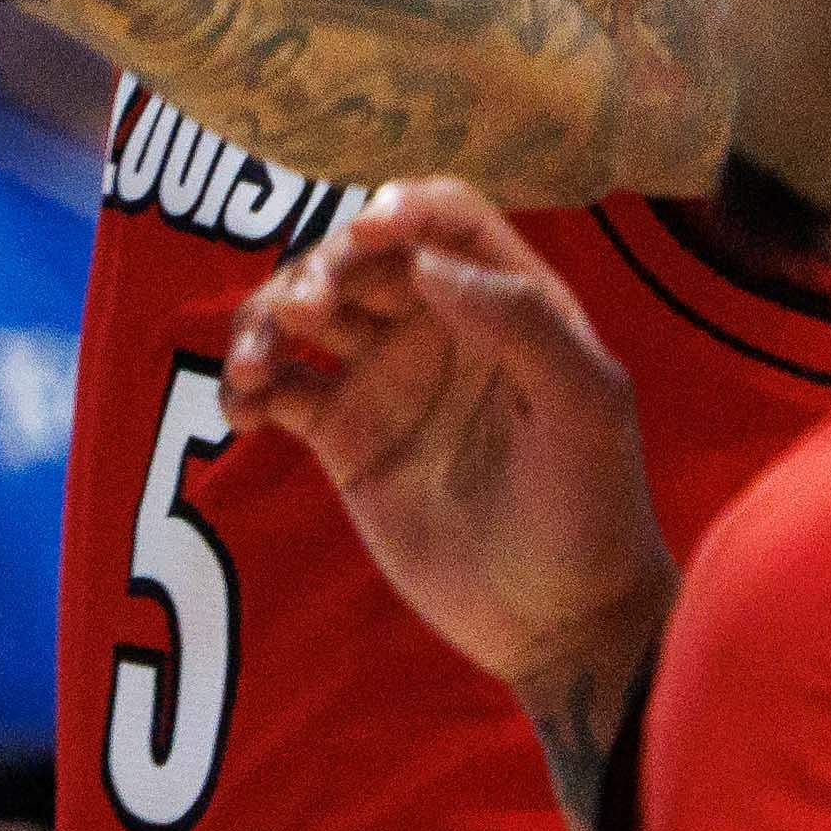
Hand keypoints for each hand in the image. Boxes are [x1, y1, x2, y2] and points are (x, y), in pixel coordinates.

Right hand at [226, 181, 674, 712]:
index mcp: (507, 307)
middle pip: (358, 258)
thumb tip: (425, 264)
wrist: (557, 622)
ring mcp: (384, 379)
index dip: (402, 209)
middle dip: (320, 267)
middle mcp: (440, 328)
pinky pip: (276, 387)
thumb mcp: (585, 410)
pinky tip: (241, 412)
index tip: (366, 233)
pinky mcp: (341, 435)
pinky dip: (244, 385)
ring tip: (253, 367)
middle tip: (308, 312)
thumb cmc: (588, 509)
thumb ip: (522, 323)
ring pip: (303, 313)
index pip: (447, 221)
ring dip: (265, 319)